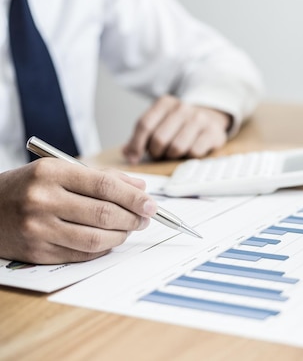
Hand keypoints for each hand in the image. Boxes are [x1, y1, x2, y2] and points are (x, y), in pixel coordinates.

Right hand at [0, 159, 156, 263]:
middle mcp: (43, 200)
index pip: (105, 186)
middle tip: (144, 218)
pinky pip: (81, 254)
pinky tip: (109, 240)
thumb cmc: (28, 186)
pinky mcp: (37, 253)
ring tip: (129, 229)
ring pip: (96, 238)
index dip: (134, 197)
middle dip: (133, 218)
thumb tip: (140, 186)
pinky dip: (103, 248)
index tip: (151, 204)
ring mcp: (38, 229)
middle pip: (104, 214)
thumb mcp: (60, 170)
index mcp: (51, 173)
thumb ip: (102, 177)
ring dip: (121, 236)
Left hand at [123, 95, 231, 163]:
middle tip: (160, 153)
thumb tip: (126, 153)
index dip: (136, 145)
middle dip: (156, 152)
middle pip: (159, 139)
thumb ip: (141, 136)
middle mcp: (183, 107)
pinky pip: (194, 152)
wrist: (211, 117)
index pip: (144, 125)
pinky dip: (189, 157)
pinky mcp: (213, 133)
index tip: (134, 157)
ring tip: (174, 152)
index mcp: (165, 103)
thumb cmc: (180, 124)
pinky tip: (190, 151)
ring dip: (172, 155)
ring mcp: (200, 119)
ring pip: (176, 147)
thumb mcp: (159, 122)